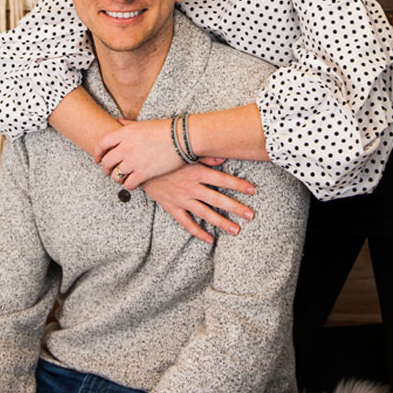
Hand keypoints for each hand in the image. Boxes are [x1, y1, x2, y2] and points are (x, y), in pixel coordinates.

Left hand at [97, 118, 184, 189]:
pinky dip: (128, 185)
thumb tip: (118, 122)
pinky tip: (133, 183)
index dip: (96, 154)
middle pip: (106, 162)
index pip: (101, 144)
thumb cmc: (167, 129)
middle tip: (110, 172)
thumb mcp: (144, 124)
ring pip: (115, 175)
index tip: (97, 160)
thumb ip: (128, 125)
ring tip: (122, 179)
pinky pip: (128, 184)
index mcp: (125, 133)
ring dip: (117, 178)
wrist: (184, 137)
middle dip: (106, 169)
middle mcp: (126, 147)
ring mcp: (134, 161)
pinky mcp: (144, 172)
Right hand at [141, 164, 256, 244]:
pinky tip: (209, 239)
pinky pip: (186, 223)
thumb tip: (223, 158)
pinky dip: (198, 232)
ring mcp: (182, 199)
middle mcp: (191, 187)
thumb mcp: (185, 152)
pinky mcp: (172, 207)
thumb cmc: (165, 156)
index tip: (253, 190)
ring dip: (221, 222)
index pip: (223, 180)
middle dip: (235, 208)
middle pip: (218, 199)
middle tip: (250, 215)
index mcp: (197, 172)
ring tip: (236, 230)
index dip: (238, 185)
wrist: (139, 166)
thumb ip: (206, 156)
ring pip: (205, 214)